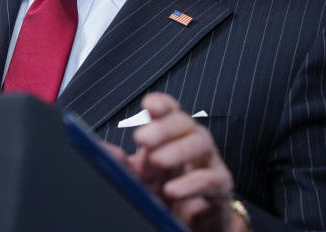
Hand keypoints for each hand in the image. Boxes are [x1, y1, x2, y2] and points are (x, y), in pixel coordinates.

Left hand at [107, 93, 241, 231]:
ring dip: (177, 150)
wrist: (191, 223)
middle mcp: (193, 141)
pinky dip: (190, 184)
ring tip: (156, 160)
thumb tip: (105, 151)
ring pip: (200, 143)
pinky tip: (172, 190)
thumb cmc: (165, 194)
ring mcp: (209, 161)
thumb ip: (124, 166)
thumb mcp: (140, 180)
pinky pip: (209, 179)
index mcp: (173, 134)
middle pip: (184, 122)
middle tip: (142, 137)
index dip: (162, 104)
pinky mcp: (220, 186)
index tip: (147, 105)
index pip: (170, 111)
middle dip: (163, 127)